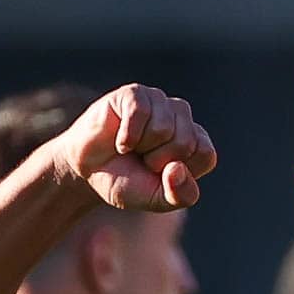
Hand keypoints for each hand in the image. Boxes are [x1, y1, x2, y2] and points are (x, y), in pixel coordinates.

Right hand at [57, 84, 217, 210]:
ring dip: (141, 147)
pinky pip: (140, 112)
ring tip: (131, 147)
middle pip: (185, 142)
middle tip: (140, 159)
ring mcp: (159, 102)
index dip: (178, 172)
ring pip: (164, 128)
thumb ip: (180, 194)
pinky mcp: (135, 94)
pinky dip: (127, 136)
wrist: (87, 172)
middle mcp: (182, 117)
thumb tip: (177, 168)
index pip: (205, 155)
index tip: (158, 173)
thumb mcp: (158, 199)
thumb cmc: (127, 181)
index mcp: (197, 141)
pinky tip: (120, 140)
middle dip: (157, 160)